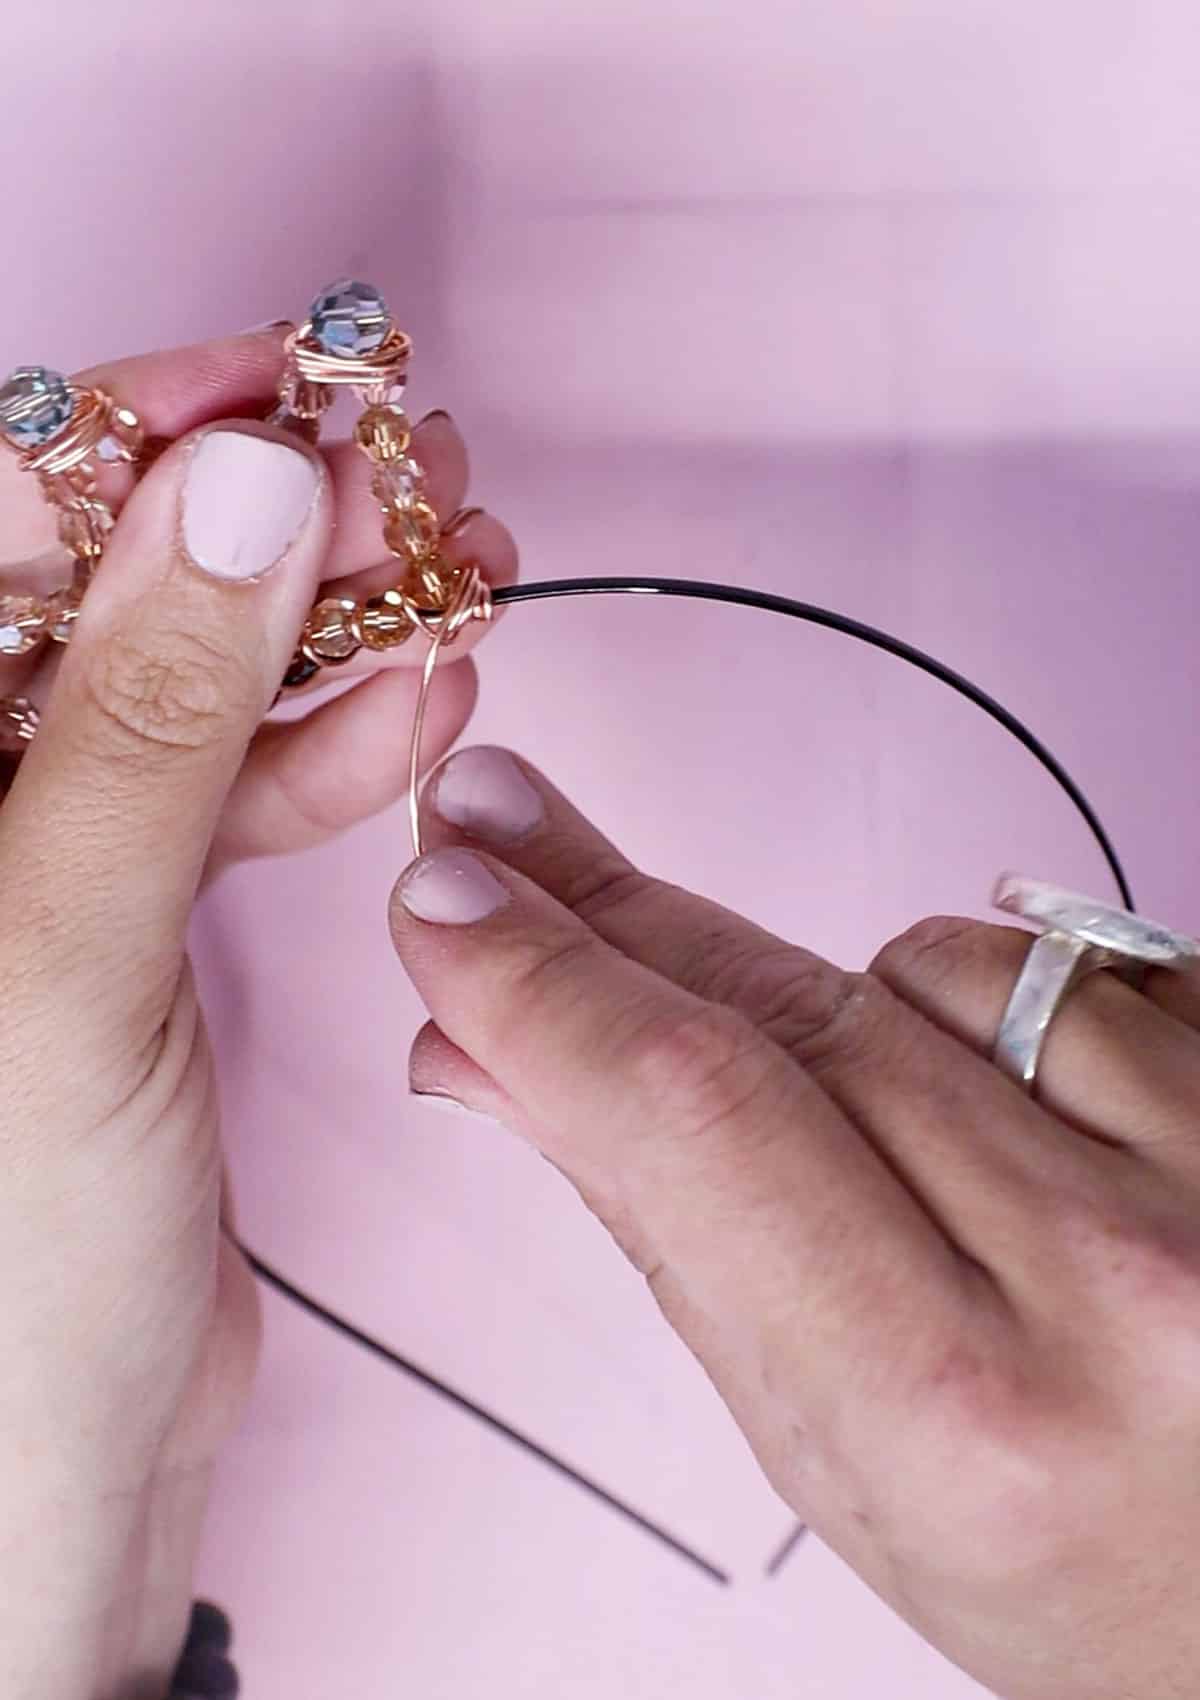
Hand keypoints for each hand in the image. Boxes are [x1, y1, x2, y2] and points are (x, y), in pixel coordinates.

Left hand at [0, 333, 513, 1699]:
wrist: (58, 1443)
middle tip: (404, 480)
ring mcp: (32, 841)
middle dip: (261, 523)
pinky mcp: (123, 903)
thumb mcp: (62, 952)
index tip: (278, 388)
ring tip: (456, 575)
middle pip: (99, 582)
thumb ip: (149, 718)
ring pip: (185, 675)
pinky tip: (419, 705)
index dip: (131, 437)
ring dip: (324, 628)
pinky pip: (230, 784)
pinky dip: (329, 745)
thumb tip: (238, 494)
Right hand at [388, 743, 1199, 1699]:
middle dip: (620, 921)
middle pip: (794, 1016)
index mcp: (957, 1413)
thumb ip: (661, 1224)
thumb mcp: (821, 1439)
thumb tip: (484, 1049)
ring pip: (923, 967)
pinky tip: (1001, 1106)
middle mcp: (1112, 1280)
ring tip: (889, 1141)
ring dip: (852, 1012)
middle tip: (501, 829)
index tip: (450, 896)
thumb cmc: (1043, 1538)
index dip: (548, 984)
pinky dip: (984, 1006)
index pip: (698, 1124)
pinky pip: (1056, 959)